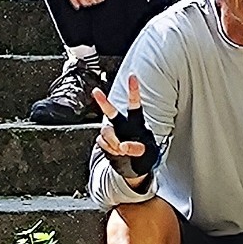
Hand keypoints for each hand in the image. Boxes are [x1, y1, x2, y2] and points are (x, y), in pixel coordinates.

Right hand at [93, 73, 160, 187]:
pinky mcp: (105, 141)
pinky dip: (109, 149)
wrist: (135, 167)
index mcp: (136, 122)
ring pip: (105, 131)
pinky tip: (116, 153)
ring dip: (112, 142)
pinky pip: (102, 142)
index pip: (134, 104)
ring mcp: (113, 133)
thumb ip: (135, 148)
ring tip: (122, 150)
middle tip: (95, 91)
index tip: (132, 76)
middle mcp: (123, 124)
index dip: (133, 90)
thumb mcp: (147, 152)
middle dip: (103, 102)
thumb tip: (122, 146)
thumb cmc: (145, 154)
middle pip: (111, 112)